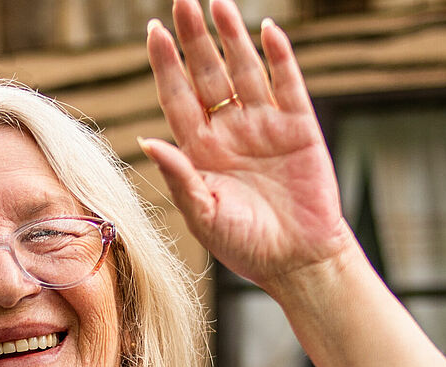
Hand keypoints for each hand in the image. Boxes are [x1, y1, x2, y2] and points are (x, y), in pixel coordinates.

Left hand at [141, 0, 356, 287]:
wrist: (298, 262)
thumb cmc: (245, 246)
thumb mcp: (203, 215)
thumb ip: (178, 176)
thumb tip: (146, 140)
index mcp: (199, 149)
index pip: (177, 95)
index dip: (166, 63)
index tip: (153, 30)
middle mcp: (229, 130)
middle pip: (207, 73)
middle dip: (195, 38)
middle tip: (183, 1)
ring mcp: (264, 125)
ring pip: (244, 70)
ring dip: (232, 37)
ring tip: (219, 5)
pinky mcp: (299, 128)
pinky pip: (287, 84)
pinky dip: (279, 57)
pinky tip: (267, 30)